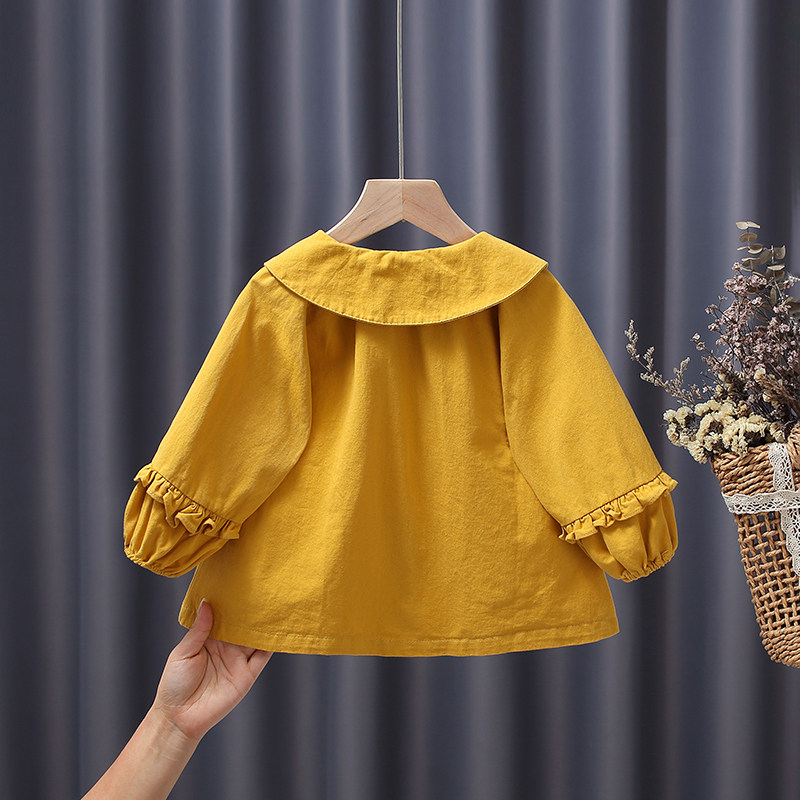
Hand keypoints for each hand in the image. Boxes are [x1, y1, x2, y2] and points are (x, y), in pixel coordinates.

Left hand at [152, 599, 272, 742]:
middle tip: (264, 588)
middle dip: (253, 610)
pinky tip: (278, 629)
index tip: (241, 585)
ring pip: (256, 637)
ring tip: (275, 604)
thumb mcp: (183, 652)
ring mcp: (239, 660)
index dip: (233, 603)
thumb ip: (199, 630)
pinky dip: (272, 643)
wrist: (179, 718)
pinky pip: (263, 655)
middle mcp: (228, 646)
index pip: (226, 616)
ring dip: (265, 623)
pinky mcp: (248, 674)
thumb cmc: (174, 684)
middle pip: (244, 624)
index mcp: (211, 638)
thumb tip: (207, 603)